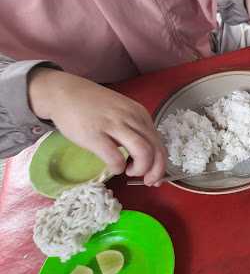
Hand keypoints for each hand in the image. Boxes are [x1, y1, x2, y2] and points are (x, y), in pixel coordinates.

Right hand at [29, 68, 166, 185]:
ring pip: (143, 152)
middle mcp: (132, 118)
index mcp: (140, 115)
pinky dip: (118, 167)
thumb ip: (135, 131)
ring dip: (140, 168)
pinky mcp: (95, 134)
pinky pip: (116, 157)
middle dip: (155, 171)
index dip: (161, 165)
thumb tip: (146, 157)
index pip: (159, 144)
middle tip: (145, 180)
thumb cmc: (93, 107)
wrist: (64, 92)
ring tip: (129, 171)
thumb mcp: (122, 113)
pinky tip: (113, 167)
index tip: (155, 178)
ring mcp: (114, 125)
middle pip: (156, 150)